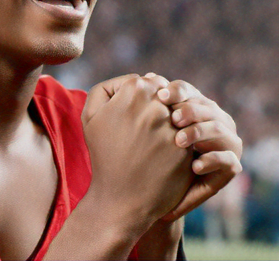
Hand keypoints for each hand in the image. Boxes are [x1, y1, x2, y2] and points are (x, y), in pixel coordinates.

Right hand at [81, 74, 193, 231]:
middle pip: (166, 96)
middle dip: (157, 107)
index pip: (148, 81)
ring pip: (179, 114)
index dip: (141, 98)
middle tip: (144, 128)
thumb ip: (107, 88)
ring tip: (154, 141)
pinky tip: (163, 155)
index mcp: (135, 91)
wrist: (120, 199)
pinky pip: (187, 136)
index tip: (134, 113)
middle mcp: (158, 106)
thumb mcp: (91, 116)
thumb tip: (136, 80)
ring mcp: (174, 127)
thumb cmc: (104, 154)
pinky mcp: (187, 148)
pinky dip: (179, 142)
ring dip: (170, 123)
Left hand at [156, 80, 242, 220]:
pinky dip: (211, 160)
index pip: (188, 91)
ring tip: (178, 141)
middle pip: (205, 107)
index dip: (176, 92)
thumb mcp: (154, 127)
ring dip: (198, 133)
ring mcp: (227, 141)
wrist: (163, 191)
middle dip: (189, 110)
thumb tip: (149, 76)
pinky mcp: (232, 165)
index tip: (159, 97)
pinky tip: (194, 165)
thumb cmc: (156, 153)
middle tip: (173, 119)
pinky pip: (228, 160)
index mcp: (196, 105)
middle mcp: (216, 119)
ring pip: (218, 128)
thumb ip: (155, 104)